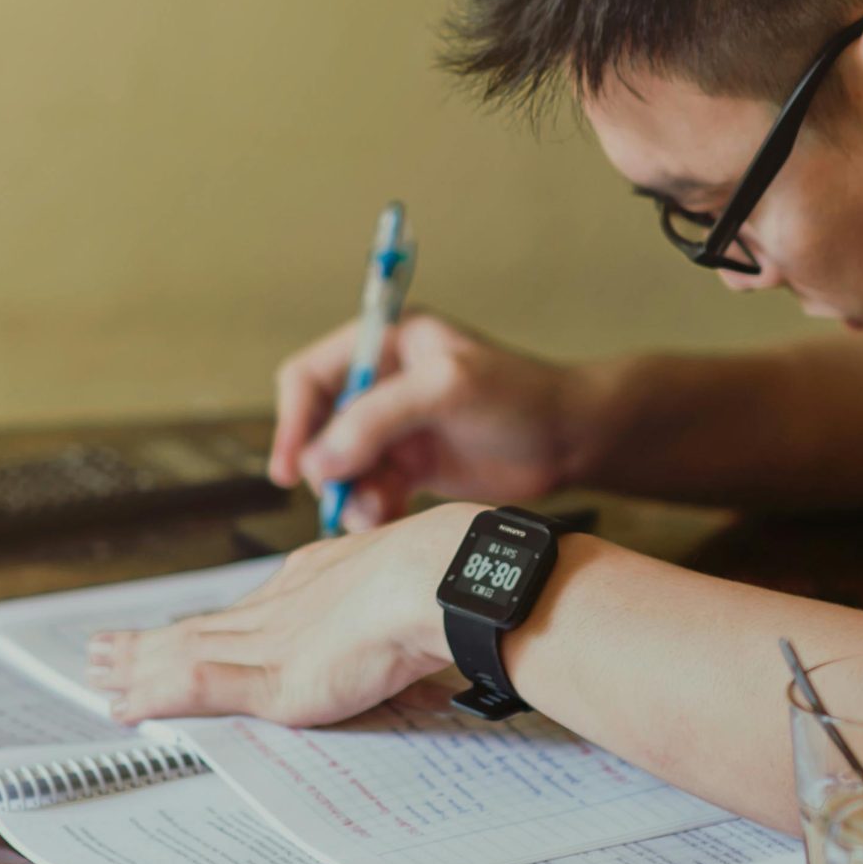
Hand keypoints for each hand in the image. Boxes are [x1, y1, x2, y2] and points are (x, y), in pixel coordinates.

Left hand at [88, 503, 475, 726]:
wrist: (441, 581)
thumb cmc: (443, 587)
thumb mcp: (407, 597)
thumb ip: (389, 617)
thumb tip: (405, 637)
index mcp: (313, 582)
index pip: (243, 610)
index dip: (203, 623)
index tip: (175, 630)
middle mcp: (280, 605)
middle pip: (200, 627)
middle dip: (150, 642)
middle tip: (103, 649)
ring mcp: (270, 640)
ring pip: (183, 652)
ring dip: (137, 666)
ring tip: (97, 671)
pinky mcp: (270, 677)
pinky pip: (193, 684)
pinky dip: (154, 696)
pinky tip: (124, 707)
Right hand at [269, 311, 587, 530]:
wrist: (571, 440)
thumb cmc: (519, 396)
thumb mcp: (447, 389)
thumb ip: (379, 418)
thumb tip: (319, 459)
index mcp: (386, 344)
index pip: (309, 376)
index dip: (292, 420)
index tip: (291, 467)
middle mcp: (384, 383)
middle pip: (319, 428)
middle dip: (326, 466)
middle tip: (342, 498)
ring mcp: (396, 427)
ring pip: (342, 467)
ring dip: (350, 494)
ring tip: (375, 513)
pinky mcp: (412, 466)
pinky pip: (369, 491)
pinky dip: (371, 508)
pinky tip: (388, 519)